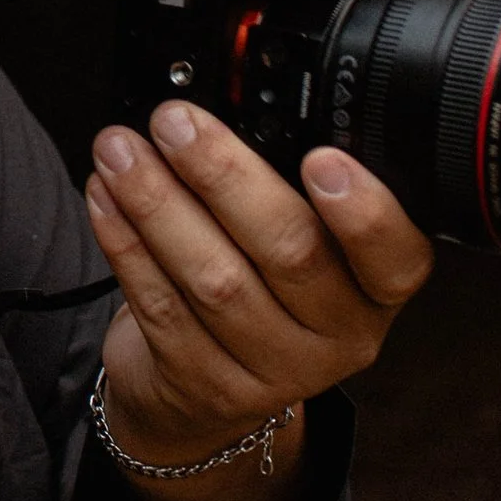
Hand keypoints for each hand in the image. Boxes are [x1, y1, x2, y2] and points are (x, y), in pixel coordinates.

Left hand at [84, 99, 433, 500]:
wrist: (204, 394)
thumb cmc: (261, 290)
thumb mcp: (304, 245)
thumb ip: (288, 190)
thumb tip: (229, 107)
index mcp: (378, 291)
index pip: (395, 256)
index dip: (364, 210)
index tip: (321, 158)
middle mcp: (339, 338)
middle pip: (290, 252)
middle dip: (224, 175)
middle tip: (175, 121)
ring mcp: (272, 370)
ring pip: (214, 280)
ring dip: (158, 203)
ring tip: (120, 151)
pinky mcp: (203, 384)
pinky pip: (160, 306)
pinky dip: (125, 243)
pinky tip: (105, 197)